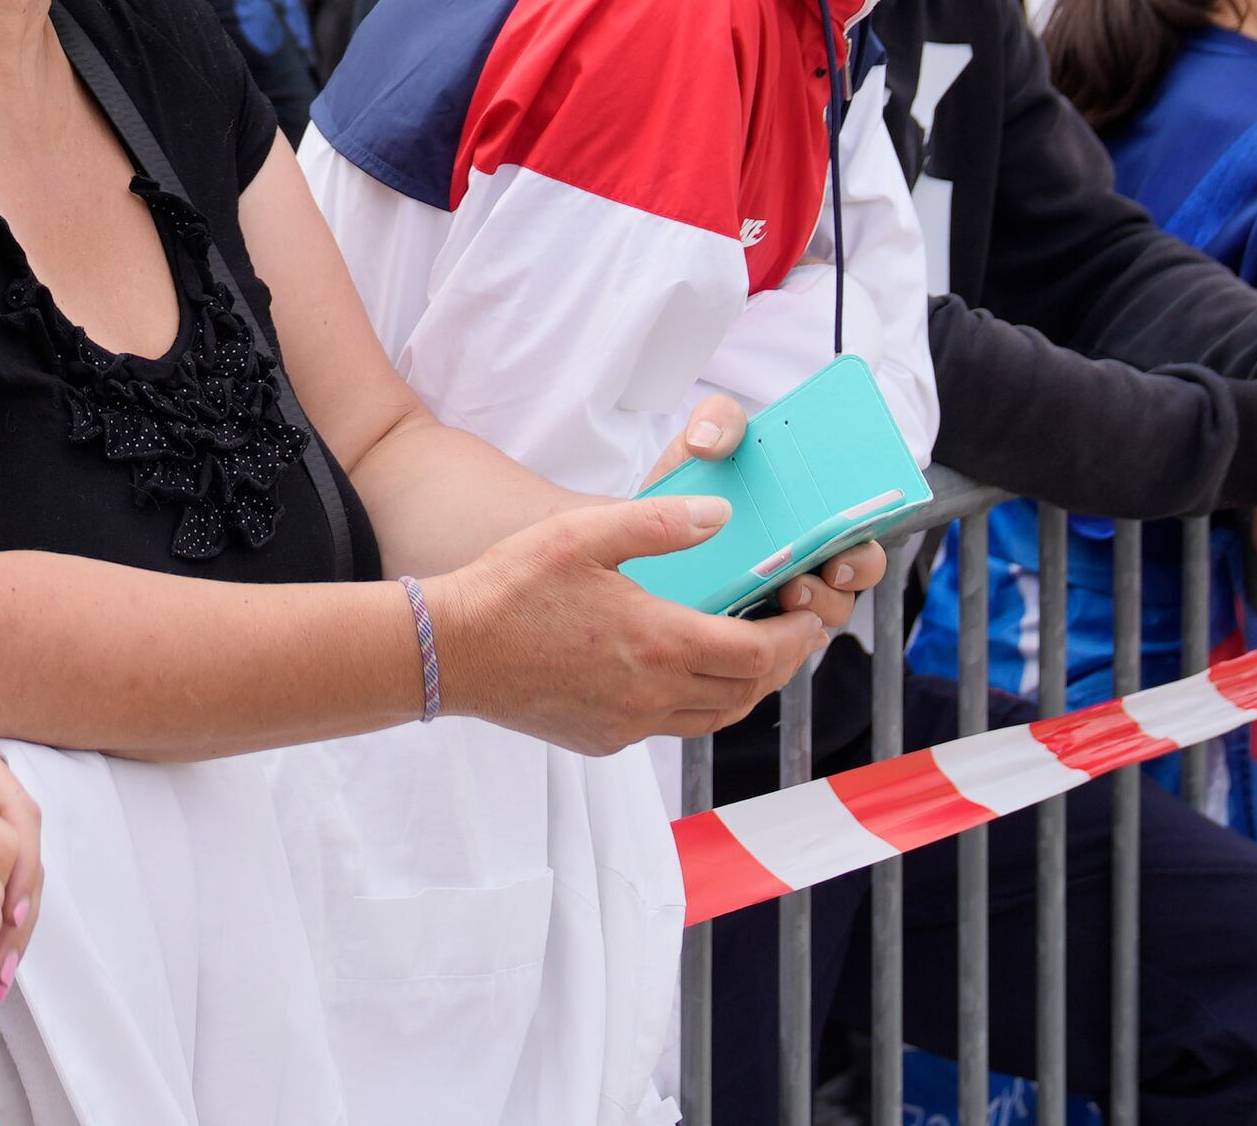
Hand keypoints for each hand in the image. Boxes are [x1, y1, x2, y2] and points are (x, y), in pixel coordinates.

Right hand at [434, 495, 855, 757]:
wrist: (451, 651)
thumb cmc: (512, 586)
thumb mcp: (583, 534)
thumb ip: (658, 522)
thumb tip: (723, 516)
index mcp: (658, 642)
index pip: (758, 655)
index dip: (793, 638)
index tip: (806, 616)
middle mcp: (652, 695)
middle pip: (746, 693)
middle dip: (780, 664)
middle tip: (791, 635)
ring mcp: (627, 725)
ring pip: (712, 718)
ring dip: (743, 690)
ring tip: (751, 657)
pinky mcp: (603, 740)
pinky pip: (669, 729)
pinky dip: (695, 705)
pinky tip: (683, 675)